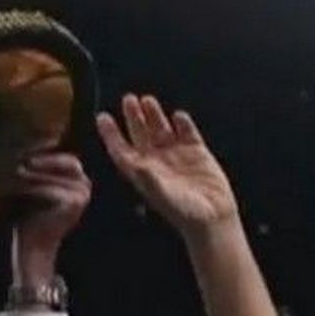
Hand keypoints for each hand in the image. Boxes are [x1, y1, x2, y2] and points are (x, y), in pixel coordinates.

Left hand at [4, 151, 90, 280]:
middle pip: (63, 160)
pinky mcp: (74, 202)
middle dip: (39, 159)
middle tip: (16, 160)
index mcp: (78, 176)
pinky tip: (17, 188)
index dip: (42, 150)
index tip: (20, 149)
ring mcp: (83, 193)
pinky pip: (49, 187)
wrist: (33, 245)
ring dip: (31, 173)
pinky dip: (31, 187)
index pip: (63, 154)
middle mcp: (86, 183)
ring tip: (12, 173)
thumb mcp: (32, 184)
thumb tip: (22, 137)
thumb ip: (35, 165)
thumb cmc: (28, 213)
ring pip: (53, 173)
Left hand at [95, 94, 240, 236]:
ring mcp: (176, 155)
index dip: (111, 134)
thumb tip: (136, 163)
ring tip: (147, 99)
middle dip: (133, 117)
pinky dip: (183, 123)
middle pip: (140, 134)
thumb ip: (149, 178)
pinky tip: (178, 115)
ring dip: (154, 115)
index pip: (122, 150)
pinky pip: (187, 133)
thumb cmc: (184, 212)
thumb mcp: (163, 195)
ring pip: (161, 130)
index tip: (102, 117)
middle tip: (127, 99)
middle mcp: (156, 161)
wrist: (212, 217)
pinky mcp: (197, 152)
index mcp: (142, 172)